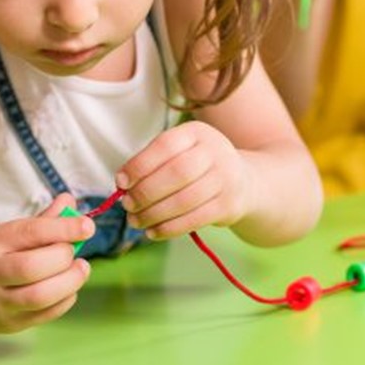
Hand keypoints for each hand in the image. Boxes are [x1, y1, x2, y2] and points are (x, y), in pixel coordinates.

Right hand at [0, 193, 93, 332]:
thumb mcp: (2, 232)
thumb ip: (39, 221)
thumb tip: (70, 202)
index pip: (28, 234)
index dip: (63, 228)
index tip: (88, 226)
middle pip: (31, 268)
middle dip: (62, 257)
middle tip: (73, 250)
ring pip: (39, 297)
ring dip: (70, 281)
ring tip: (81, 268)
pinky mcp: (8, 326)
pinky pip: (44, 316)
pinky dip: (65, 300)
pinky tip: (69, 287)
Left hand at [116, 121, 254, 239]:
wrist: (243, 181)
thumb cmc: (198, 166)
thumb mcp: (181, 151)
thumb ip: (153, 162)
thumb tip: (122, 184)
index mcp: (197, 132)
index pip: (165, 145)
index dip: (140, 164)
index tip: (121, 182)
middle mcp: (215, 151)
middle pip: (176, 172)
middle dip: (146, 192)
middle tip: (127, 205)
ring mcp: (225, 178)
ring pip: (184, 199)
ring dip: (154, 214)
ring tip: (136, 221)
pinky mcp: (228, 205)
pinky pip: (194, 219)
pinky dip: (169, 228)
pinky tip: (153, 231)